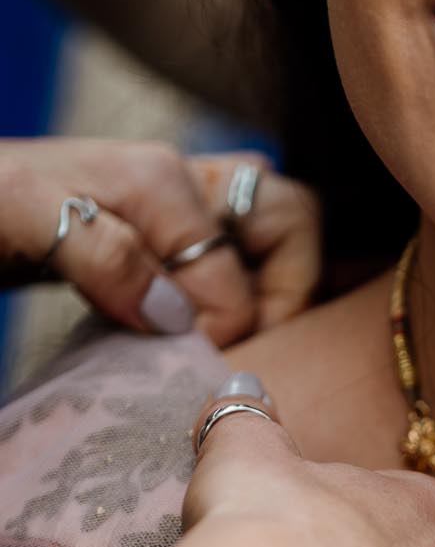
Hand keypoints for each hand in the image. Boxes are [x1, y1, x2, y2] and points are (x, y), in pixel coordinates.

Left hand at [0, 138, 319, 344]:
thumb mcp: (28, 217)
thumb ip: (108, 260)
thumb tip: (177, 318)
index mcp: (163, 181)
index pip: (236, 284)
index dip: (219, 337)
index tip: (179, 365)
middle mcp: (189, 181)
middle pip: (295, 225)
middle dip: (285, 296)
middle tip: (234, 348)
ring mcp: (188, 200)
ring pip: (279, 231)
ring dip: (275, 286)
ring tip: (234, 334)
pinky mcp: (175, 223)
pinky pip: (246, 248)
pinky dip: (249, 286)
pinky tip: (210, 322)